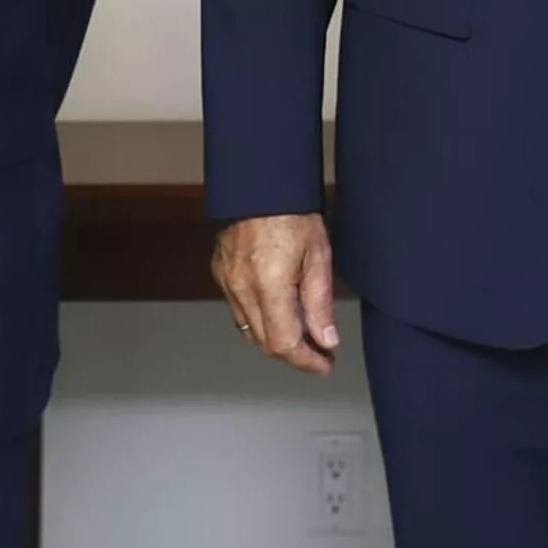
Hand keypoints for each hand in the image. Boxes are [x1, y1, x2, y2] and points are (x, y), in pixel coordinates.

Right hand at [212, 213, 339, 375]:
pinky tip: (277, 307)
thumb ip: (320, 303)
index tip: (324, 364)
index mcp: (269, 286)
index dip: (307, 361)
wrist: (259, 183)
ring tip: (302, 330)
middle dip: (294, 351)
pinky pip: (238, 309)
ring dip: (275, 336)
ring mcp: (227, 282)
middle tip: (319, 349)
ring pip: (249, 329)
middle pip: (266, 342)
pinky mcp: (221, 273)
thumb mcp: (318, 255)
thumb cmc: (291, 210)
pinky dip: (258, 316)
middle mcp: (242, 289)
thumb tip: (326, 339)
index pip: (284, 344)